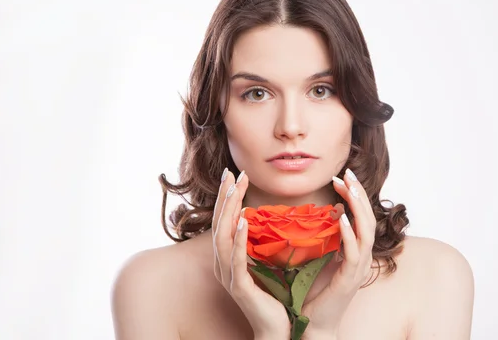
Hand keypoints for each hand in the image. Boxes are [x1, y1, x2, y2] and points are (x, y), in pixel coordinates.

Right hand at [212, 169, 291, 338]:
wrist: (278, 328)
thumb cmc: (274, 296)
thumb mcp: (265, 263)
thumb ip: (261, 242)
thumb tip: (266, 217)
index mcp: (228, 258)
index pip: (224, 221)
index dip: (227, 197)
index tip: (235, 174)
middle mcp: (223, 265)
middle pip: (219, 224)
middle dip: (226, 197)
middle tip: (233, 173)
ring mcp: (228, 276)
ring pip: (222, 237)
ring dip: (228, 211)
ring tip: (235, 190)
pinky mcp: (238, 287)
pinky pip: (236, 259)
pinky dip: (237, 238)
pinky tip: (242, 221)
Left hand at [300, 168, 375, 338]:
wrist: (314, 325)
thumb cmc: (316, 294)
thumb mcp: (323, 259)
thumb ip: (329, 239)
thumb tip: (329, 216)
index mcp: (356, 251)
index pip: (360, 216)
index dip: (353, 196)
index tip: (341, 177)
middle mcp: (362, 257)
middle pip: (368, 218)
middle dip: (358, 194)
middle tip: (346, 173)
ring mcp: (359, 268)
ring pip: (366, 231)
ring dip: (358, 207)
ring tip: (348, 187)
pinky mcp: (350, 278)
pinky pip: (354, 252)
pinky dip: (349, 233)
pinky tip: (342, 218)